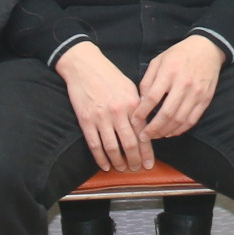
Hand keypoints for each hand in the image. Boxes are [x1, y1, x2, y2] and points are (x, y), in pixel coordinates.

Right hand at [56, 41, 151, 171]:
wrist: (84, 66)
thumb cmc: (109, 75)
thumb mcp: (130, 87)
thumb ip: (138, 107)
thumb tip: (145, 126)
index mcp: (132, 103)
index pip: (143, 133)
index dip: (146, 152)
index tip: (148, 163)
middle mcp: (118, 112)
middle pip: (129, 144)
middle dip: (134, 160)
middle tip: (136, 169)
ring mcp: (101, 117)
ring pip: (112, 148)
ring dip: (118, 162)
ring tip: (122, 169)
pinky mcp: (86, 120)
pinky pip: (95, 145)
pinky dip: (100, 158)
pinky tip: (105, 165)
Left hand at [135, 35, 225, 139]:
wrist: (207, 49)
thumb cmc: (179, 54)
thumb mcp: (158, 61)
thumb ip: (148, 80)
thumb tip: (141, 102)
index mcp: (169, 72)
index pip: (152, 97)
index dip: (142, 112)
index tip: (134, 121)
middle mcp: (184, 84)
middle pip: (166, 113)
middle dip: (153, 128)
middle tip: (143, 136)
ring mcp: (196, 93)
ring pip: (179, 120)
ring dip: (165, 131)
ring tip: (155, 136)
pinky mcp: (205, 99)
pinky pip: (192, 120)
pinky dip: (180, 130)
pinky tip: (170, 132)